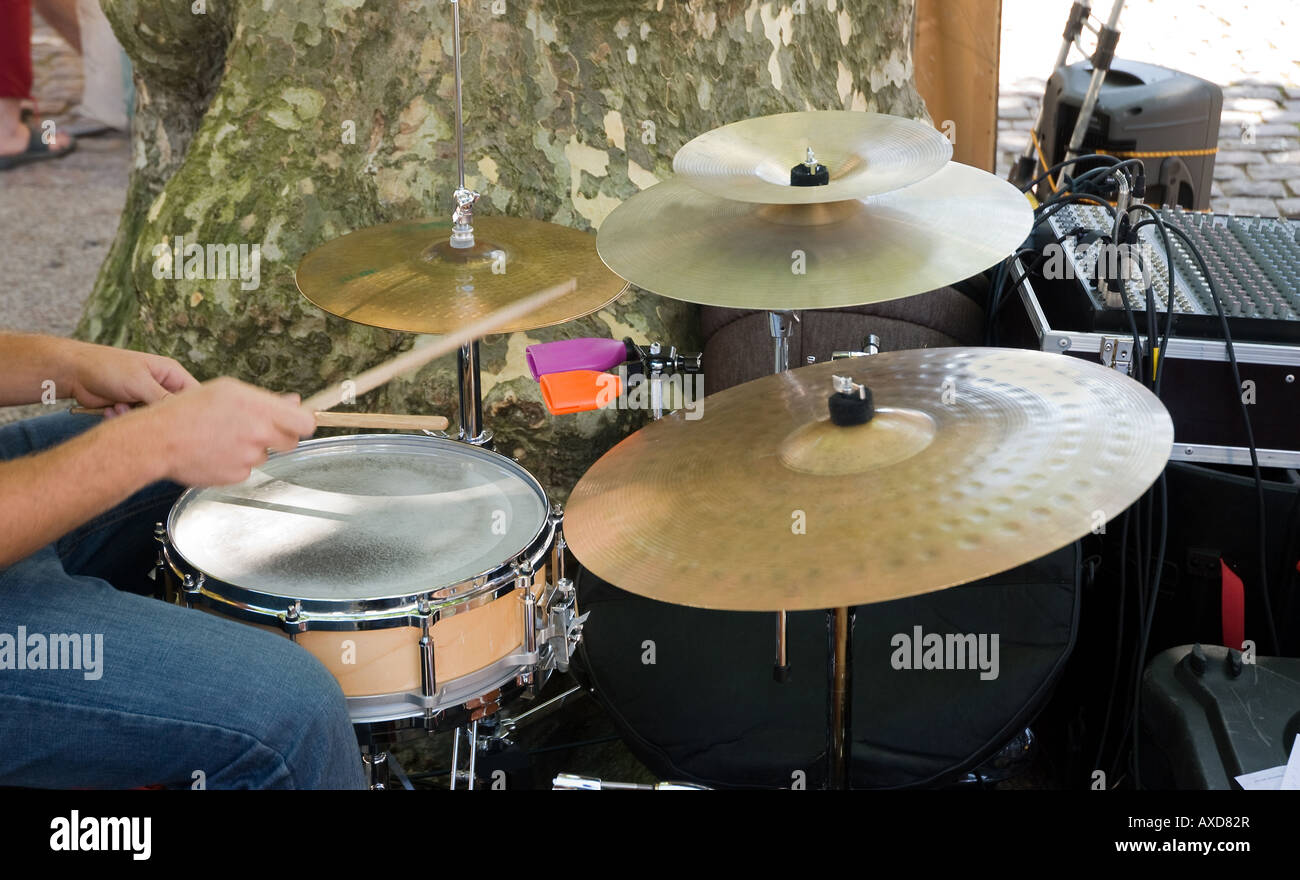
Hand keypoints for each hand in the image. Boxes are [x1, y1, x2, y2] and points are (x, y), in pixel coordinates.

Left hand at [65, 341, 198, 413]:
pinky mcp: (131, 410)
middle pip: (173, 412)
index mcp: (172, 374)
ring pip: (154, 421)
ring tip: (119, 407)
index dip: (190, 411)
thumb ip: (165, 399)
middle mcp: (162, 387)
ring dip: (136, 419)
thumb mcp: (140, 383)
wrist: (73, 372)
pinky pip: (137, 424)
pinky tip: (110, 409)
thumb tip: (185, 417)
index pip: (195, 396)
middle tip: (139, 413)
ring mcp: (146, 399)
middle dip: (156, 417)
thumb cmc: (108, 368)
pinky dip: (123, 421)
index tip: (180, 424)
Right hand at [126, 377, 316, 486]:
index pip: (306, 423)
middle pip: (290, 442)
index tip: (297, 422)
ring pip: (264, 455)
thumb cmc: (187, 410)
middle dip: (278, 436)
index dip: (303, 423)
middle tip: (254, 428)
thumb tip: (295, 402)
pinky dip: (236, 462)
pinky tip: (216, 452)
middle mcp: (259, 434)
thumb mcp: (228, 391)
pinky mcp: (237, 476)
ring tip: (223, 437)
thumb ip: (267, 400)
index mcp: (260, 409)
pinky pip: (246, 469)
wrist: (157, 441)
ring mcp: (249, 458)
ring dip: (252, 449)